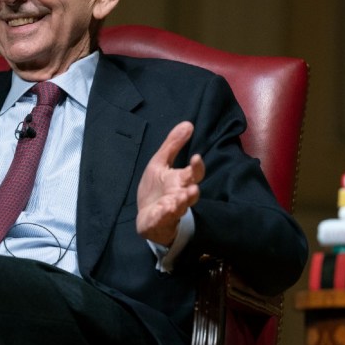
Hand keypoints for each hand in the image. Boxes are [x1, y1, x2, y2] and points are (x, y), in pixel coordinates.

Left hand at [136, 121, 205, 245]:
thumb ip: (173, 145)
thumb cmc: (157, 188)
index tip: (196, 157)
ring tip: (179, 200)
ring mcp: (170, 210)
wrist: (148, 216)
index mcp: (180, 181)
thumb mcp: (160, 163)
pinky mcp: (159, 220)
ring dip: (180, 204)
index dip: (196, 166)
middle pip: (191, 194)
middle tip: (193, 188)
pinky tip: (162, 211)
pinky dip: (163, 216)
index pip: (193, 173)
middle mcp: (179, 196)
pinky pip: (163, 219)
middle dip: (192, 191)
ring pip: (179, 208)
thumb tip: (188, 123)